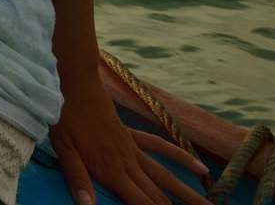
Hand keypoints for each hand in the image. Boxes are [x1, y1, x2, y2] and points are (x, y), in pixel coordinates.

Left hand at [48, 73, 209, 204]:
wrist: (74, 82)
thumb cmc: (64, 116)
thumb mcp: (64, 150)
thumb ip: (78, 179)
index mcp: (111, 170)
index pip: (141, 202)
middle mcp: (128, 162)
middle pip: (159, 194)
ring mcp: (133, 148)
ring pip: (165, 175)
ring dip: (188, 192)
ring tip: (210, 203)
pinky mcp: (132, 135)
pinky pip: (160, 147)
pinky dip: (180, 157)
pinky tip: (200, 168)